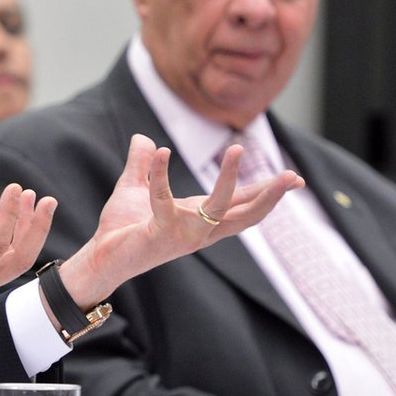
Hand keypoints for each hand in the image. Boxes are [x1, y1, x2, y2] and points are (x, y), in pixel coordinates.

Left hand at [57, 134, 303, 309]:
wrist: (100, 257)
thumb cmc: (122, 228)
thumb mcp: (134, 189)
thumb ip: (141, 165)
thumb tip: (142, 138)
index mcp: (199, 218)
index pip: (241, 205)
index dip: (267, 192)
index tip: (295, 178)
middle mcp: (199, 230)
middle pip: (245, 215)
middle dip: (270, 195)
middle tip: (295, 176)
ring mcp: (182, 234)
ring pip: (218, 208)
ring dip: (230, 179)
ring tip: (238, 149)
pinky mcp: (160, 233)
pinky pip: (164, 201)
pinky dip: (161, 175)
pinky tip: (160, 151)